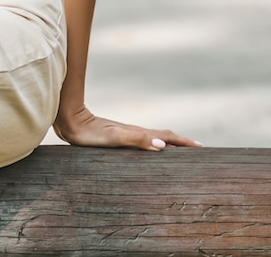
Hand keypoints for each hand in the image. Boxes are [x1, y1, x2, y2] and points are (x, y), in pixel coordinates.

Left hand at [53, 105, 201, 150]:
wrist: (69, 120)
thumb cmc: (89, 133)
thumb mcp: (113, 138)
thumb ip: (136, 140)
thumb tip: (163, 146)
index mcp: (137, 133)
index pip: (166, 137)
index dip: (183, 142)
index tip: (201, 148)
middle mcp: (134, 132)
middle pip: (163, 136)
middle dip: (181, 142)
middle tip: (198, 150)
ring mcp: (126, 133)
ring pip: (153, 137)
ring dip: (169, 143)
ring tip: (180, 150)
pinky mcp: (117, 136)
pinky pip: (142, 140)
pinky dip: (153, 144)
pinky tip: (149, 149)